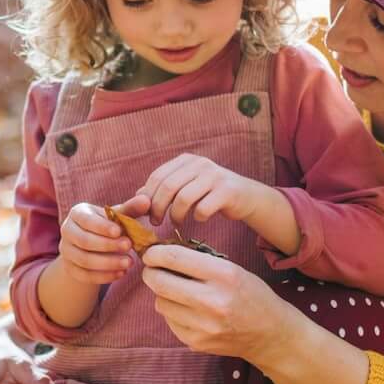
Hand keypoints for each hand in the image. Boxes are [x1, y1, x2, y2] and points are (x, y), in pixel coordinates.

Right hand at [56, 200, 138, 287]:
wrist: (92, 247)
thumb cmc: (107, 226)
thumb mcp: (117, 216)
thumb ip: (130, 209)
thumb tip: (146, 201)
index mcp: (77, 213)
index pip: (86, 220)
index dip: (102, 227)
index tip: (120, 232)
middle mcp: (67, 230)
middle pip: (84, 241)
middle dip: (108, 245)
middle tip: (129, 246)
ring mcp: (66, 251)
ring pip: (84, 260)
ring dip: (108, 263)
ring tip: (129, 262)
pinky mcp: (70, 269)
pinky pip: (85, 275)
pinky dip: (104, 276)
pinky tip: (121, 273)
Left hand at [140, 154, 272, 235]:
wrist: (246, 196)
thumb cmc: (210, 194)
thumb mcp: (186, 186)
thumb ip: (164, 189)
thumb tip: (137, 196)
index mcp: (186, 160)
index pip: (158, 176)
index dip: (148, 197)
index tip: (146, 214)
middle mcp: (200, 164)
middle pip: (168, 186)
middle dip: (158, 208)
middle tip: (156, 222)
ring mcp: (215, 175)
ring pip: (184, 198)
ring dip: (175, 215)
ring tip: (177, 223)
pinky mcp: (227, 191)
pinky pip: (203, 208)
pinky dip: (197, 217)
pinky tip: (199, 219)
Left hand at [143, 247, 289, 360]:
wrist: (269, 334)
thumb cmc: (250, 295)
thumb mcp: (233, 269)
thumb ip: (199, 261)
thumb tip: (161, 254)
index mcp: (224, 275)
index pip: (173, 258)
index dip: (154, 253)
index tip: (151, 253)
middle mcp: (212, 301)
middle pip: (159, 282)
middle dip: (150, 273)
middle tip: (152, 270)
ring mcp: (203, 325)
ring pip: (160, 302)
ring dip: (163, 294)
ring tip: (178, 291)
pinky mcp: (196, 342)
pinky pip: (169, 321)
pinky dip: (172, 312)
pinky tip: (188, 309)